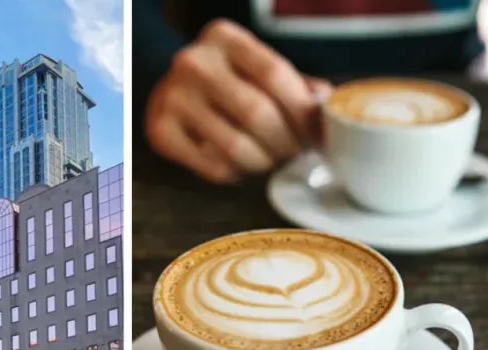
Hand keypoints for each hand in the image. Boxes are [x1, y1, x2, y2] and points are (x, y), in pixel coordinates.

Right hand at [145, 19, 331, 182]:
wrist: (170, 91)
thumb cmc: (226, 82)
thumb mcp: (257, 69)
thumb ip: (295, 86)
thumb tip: (327, 109)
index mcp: (223, 38)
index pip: (273, 73)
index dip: (302, 110)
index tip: (317, 134)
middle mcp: (193, 62)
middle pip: (255, 112)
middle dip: (285, 142)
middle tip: (295, 154)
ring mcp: (172, 97)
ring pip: (234, 146)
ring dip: (263, 163)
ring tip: (271, 161)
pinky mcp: (160, 132)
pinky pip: (212, 167)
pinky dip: (236, 174)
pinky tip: (241, 167)